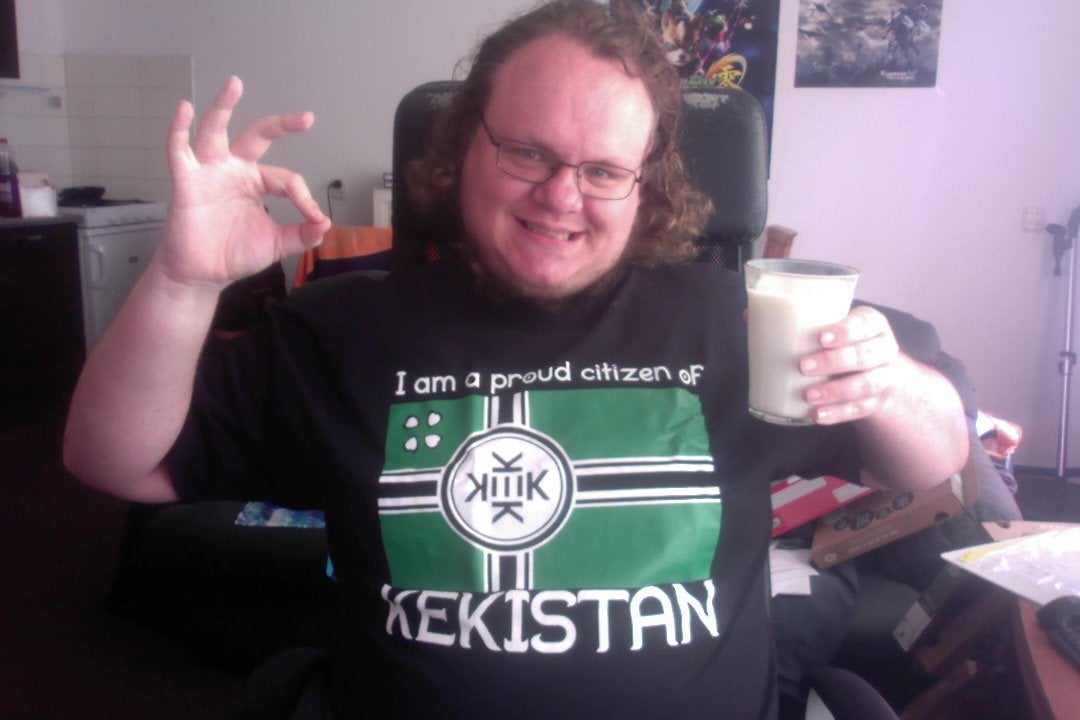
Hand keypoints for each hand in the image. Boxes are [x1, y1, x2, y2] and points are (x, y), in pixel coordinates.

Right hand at [159, 76, 330, 286]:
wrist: (202, 275)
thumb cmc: (233, 254)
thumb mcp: (275, 245)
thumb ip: (301, 235)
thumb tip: (326, 224)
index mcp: (257, 182)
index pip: (287, 180)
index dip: (304, 199)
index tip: (315, 219)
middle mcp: (235, 170)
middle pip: (257, 137)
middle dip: (281, 126)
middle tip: (306, 119)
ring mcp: (210, 173)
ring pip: (215, 132)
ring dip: (223, 107)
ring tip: (235, 84)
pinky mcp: (186, 182)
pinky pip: (179, 151)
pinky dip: (178, 130)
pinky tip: (184, 110)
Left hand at [799, 306, 900, 424]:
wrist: (871, 369)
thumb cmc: (841, 341)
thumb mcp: (829, 325)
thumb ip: (796, 321)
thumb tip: (750, 315)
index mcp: (872, 324)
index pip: (865, 324)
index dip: (846, 331)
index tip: (821, 338)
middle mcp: (884, 349)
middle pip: (866, 356)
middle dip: (834, 362)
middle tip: (803, 366)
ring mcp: (884, 377)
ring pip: (868, 384)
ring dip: (836, 391)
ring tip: (808, 395)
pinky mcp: (877, 401)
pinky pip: (861, 409)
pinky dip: (838, 413)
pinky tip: (817, 415)